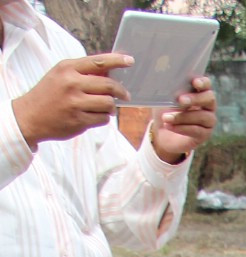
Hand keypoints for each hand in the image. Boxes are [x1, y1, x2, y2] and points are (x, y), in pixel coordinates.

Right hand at [11, 55, 131, 145]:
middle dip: (120, 91)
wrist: (30, 116)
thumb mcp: (61, 75)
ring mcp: (75, 103)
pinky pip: (102, 119)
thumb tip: (110, 74)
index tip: (129, 61)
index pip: (98, 62)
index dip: (116, 61)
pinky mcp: (79, 121)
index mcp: (68, 68)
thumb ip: (82, 73)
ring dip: (111, 107)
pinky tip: (95, 116)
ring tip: (106, 107)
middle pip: (108, 85)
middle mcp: (72, 84)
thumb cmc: (49, 94)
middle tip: (126, 95)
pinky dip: (103, 118)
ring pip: (108, 104)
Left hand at [150, 76, 215, 162]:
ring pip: (202, 116)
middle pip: (209, 98)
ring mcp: (208, 120)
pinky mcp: (205, 134)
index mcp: (199, 90)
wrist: (161, 132)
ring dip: (183, 116)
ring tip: (166, 117)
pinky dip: (182, 128)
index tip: (195, 82)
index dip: (203, 82)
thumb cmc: (164, 110)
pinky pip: (197, 130)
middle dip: (194, 99)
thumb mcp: (164, 97)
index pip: (206, 84)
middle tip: (180, 100)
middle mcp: (208, 104)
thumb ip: (169, 89)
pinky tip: (169, 126)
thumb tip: (166, 83)